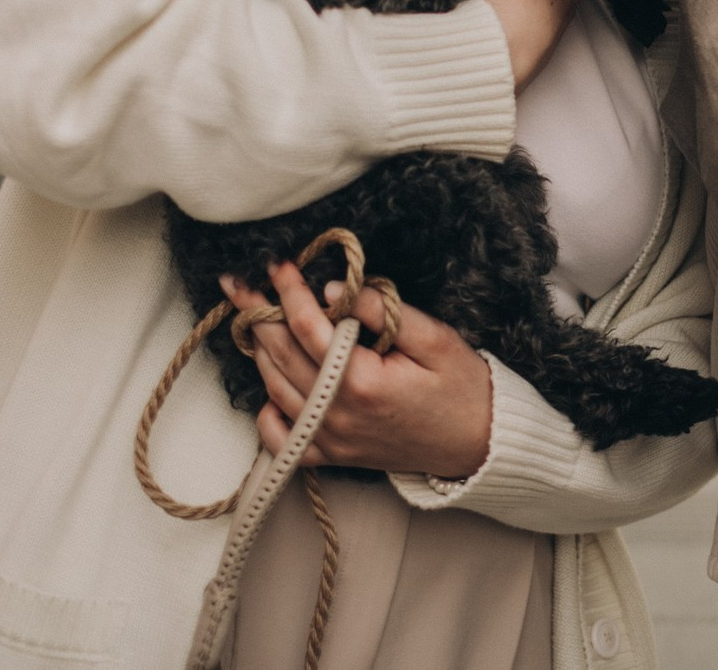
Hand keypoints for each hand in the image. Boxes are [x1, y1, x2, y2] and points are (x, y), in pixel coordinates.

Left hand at [224, 263, 493, 478]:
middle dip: (256, 313)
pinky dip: (267, 406)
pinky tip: (273, 378)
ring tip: (254, 316)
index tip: (276, 261)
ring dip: (260, 349)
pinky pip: (280, 436)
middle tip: (239, 282)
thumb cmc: (462, 387)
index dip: (288, 290)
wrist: (478, 445)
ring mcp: (331, 440)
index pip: (307, 326)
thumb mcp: (435, 338)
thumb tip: (331, 290)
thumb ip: (381, 311)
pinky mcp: (332, 456)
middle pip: (279, 355)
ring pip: (273, 387)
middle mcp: (337, 415)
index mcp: (362, 382)